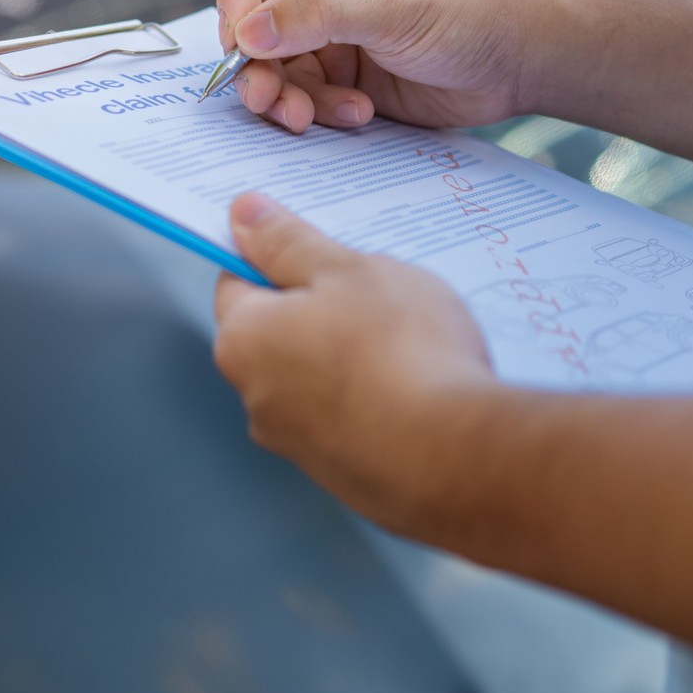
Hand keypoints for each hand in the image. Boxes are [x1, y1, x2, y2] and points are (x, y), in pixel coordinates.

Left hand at [212, 191, 497, 532]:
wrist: (455, 458)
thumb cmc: (400, 354)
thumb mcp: (348, 270)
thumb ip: (290, 242)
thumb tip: (244, 216)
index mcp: (244, 339)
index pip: (238, 282)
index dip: (277, 257)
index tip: (316, 249)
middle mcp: (257, 398)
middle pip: (280, 333)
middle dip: (323, 310)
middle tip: (377, 294)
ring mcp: (299, 445)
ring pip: (319, 379)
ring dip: (352, 359)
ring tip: (411, 345)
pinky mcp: (342, 476)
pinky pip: (352, 421)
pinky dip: (376, 402)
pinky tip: (419, 389)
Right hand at [216, 0, 540, 132]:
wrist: (520, 60)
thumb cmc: (472, 8)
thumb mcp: (394, 4)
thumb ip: (319, 14)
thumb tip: (247, 33)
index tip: (238, 34)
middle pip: (250, 6)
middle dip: (255, 56)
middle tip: (263, 94)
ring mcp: (326, 18)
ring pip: (267, 57)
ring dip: (281, 92)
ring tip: (303, 117)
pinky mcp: (337, 64)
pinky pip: (299, 89)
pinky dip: (317, 108)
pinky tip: (357, 112)